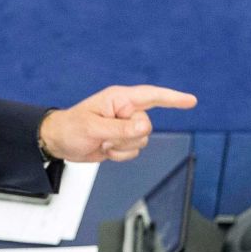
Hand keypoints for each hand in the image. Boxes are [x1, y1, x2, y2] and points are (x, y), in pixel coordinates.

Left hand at [39, 85, 196, 161]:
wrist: (59, 142)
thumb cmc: (71, 128)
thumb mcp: (94, 128)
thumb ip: (121, 128)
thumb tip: (145, 128)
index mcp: (119, 99)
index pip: (152, 96)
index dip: (173, 98)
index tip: (191, 101)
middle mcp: (125, 111)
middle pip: (146, 126)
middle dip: (127, 137)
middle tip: (105, 136)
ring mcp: (125, 127)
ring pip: (141, 141)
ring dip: (121, 147)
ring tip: (102, 142)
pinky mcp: (122, 140)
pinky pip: (133, 152)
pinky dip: (119, 155)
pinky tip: (105, 150)